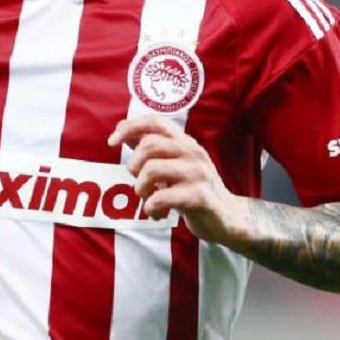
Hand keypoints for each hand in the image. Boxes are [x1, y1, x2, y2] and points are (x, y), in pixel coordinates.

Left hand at [108, 114, 250, 243]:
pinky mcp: (200, 197)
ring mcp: (198, 174)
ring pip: (152, 169)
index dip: (130, 127)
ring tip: (147, 199)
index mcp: (185, 142)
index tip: (112, 141)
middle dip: (134, 165)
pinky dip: (151, 208)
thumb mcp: (176, 163)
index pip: (155, 121)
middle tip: (138, 181)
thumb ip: (152, 148)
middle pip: (149, 144)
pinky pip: (162, 197)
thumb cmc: (194, 189)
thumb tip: (123, 130)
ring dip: (140, 188)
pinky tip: (157, 213)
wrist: (227, 217)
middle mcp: (193, 153)